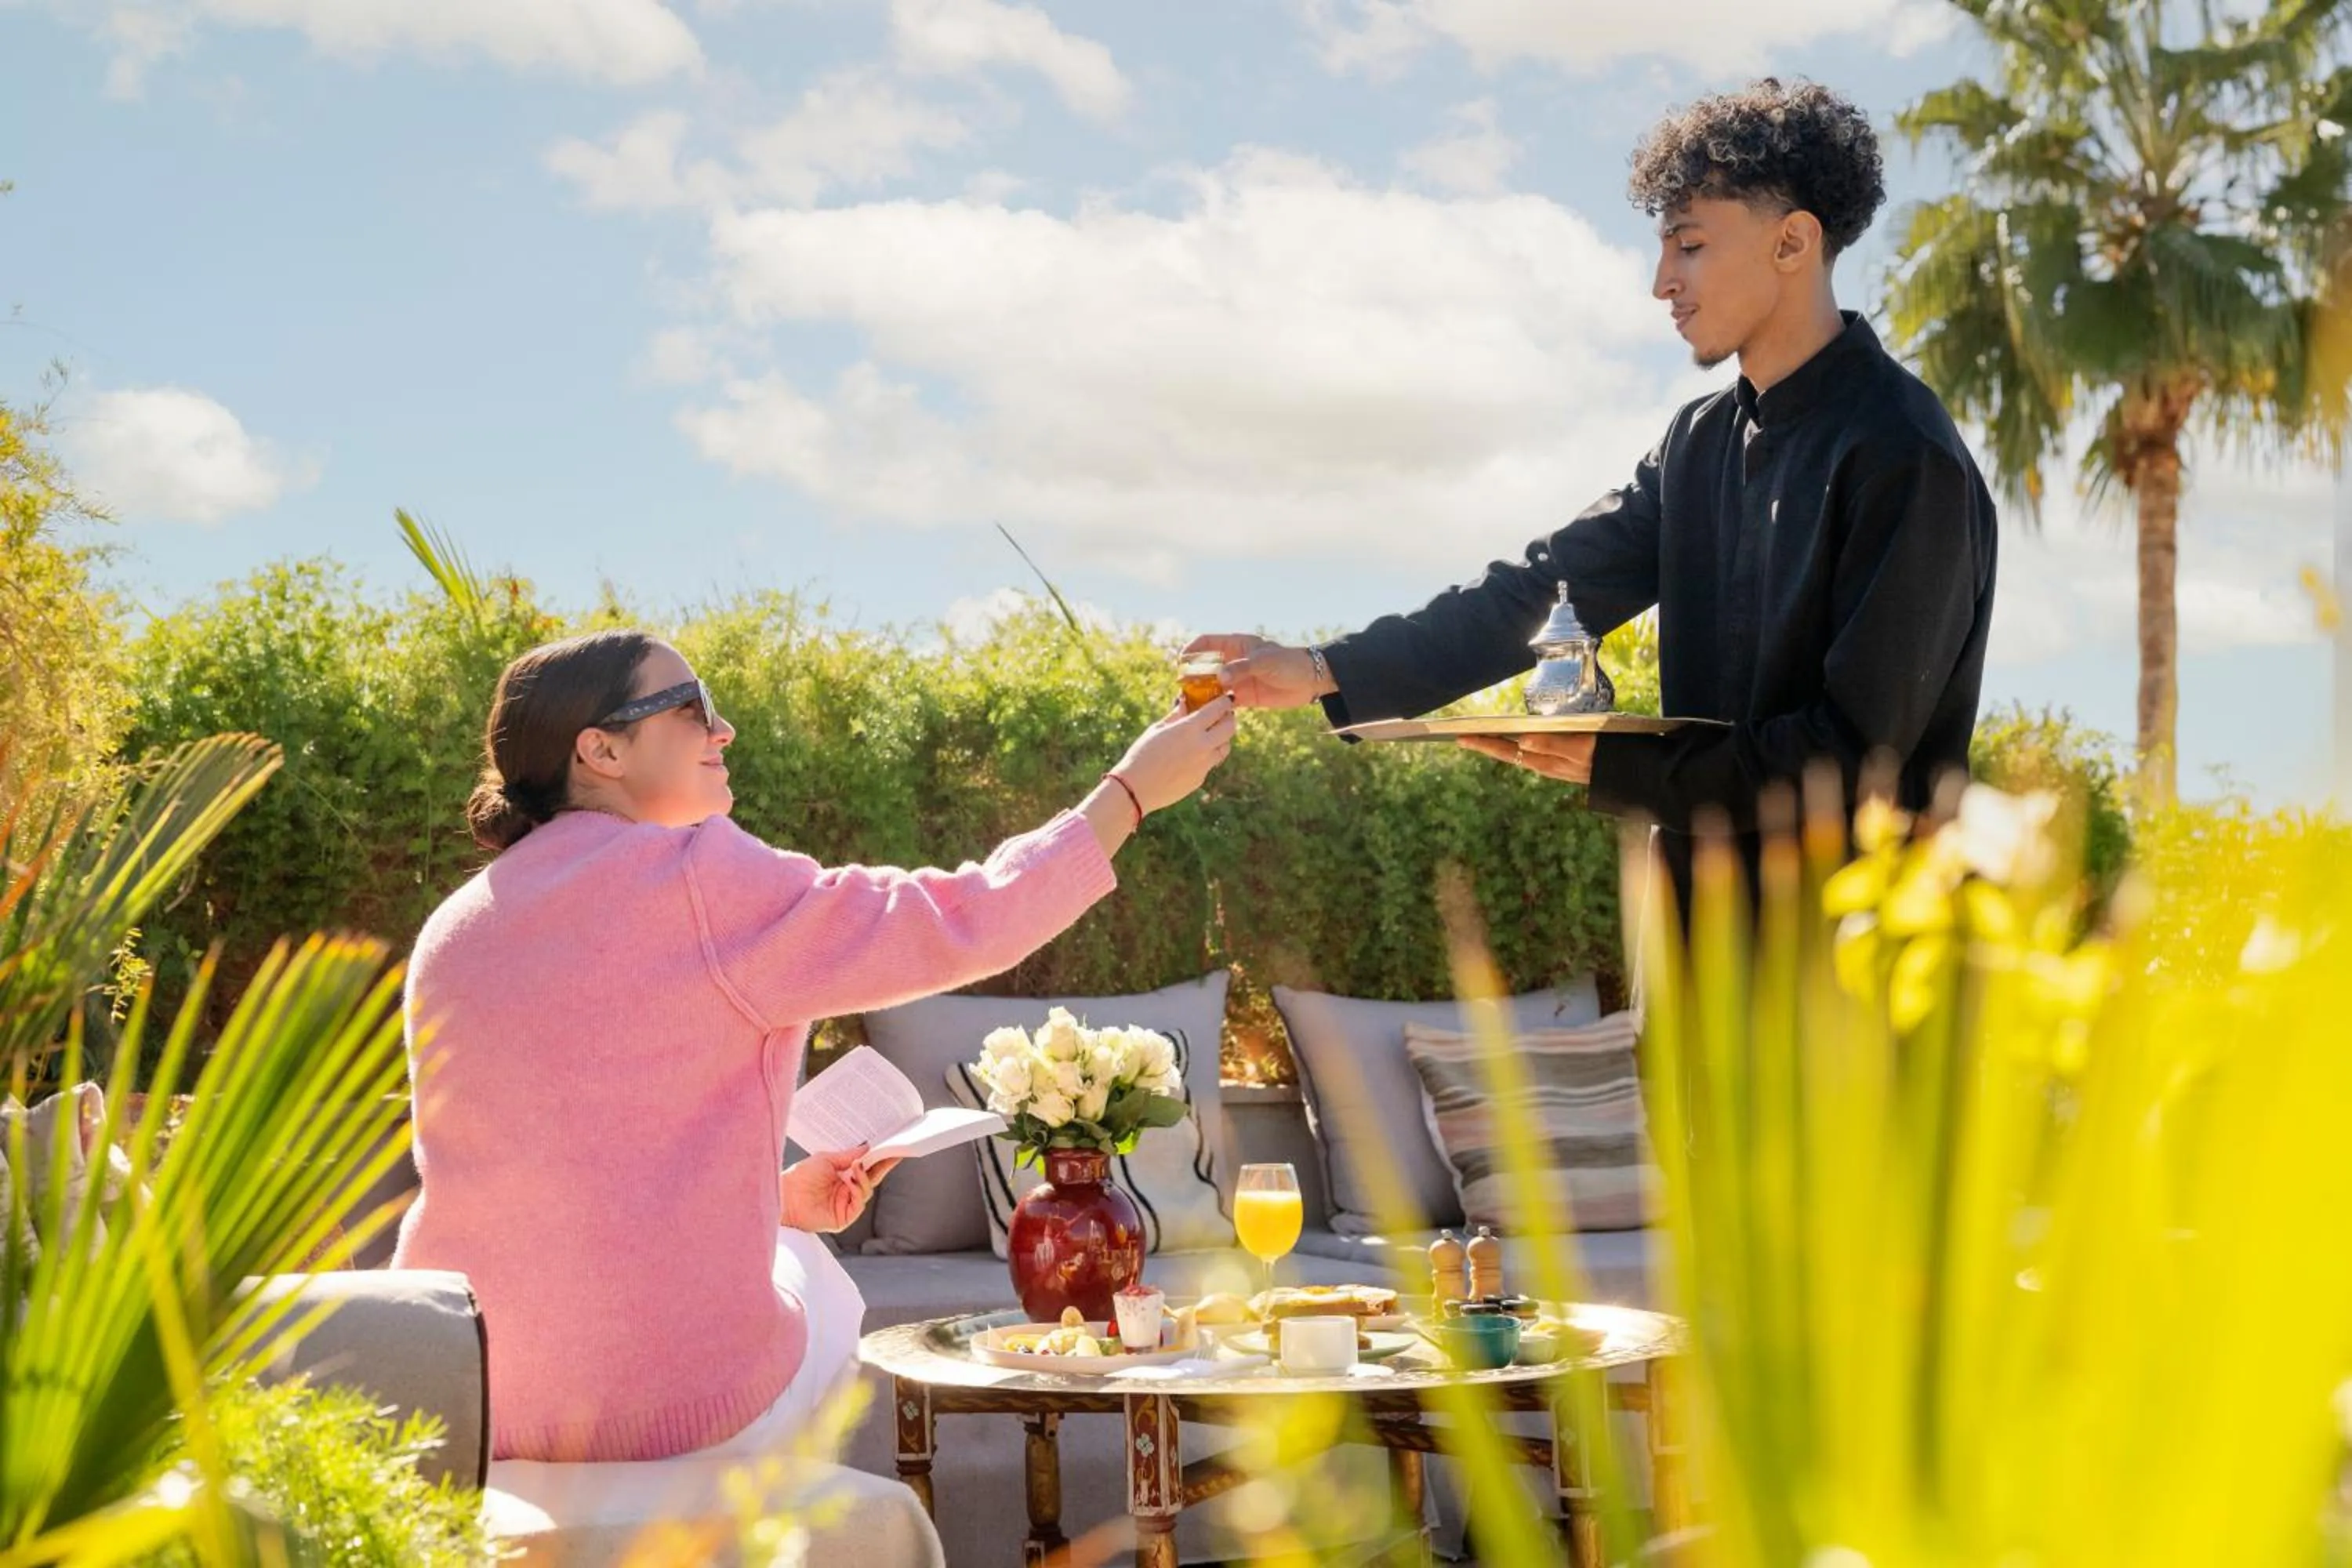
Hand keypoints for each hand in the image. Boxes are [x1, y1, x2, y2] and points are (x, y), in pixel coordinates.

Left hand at [780, 1147, 900, 1232]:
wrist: (784, 1196)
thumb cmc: (799, 1177)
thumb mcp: (826, 1160)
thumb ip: (848, 1155)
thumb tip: (867, 1147)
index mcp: (842, 1177)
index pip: (866, 1168)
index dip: (879, 1159)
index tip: (891, 1148)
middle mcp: (846, 1191)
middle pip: (871, 1179)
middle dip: (883, 1167)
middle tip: (893, 1154)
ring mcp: (845, 1205)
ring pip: (867, 1191)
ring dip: (864, 1177)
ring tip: (856, 1166)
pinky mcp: (844, 1218)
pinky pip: (859, 1203)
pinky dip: (857, 1190)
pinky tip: (850, 1181)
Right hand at [1109, 696, 1237, 813]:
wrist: (1135, 789)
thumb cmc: (1141, 755)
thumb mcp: (1156, 730)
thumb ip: (1175, 716)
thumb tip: (1185, 702)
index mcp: (1189, 729)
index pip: (1217, 709)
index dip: (1224, 702)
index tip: (1226, 699)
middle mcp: (1202, 746)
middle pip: (1229, 728)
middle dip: (1229, 718)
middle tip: (1223, 715)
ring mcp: (1203, 765)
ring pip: (1225, 747)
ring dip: (1222, 738)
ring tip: (1212, 735)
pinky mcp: (1200, 779)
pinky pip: (1211, 763)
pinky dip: (1208, 755)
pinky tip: (1194, 754)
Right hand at [1180, 634, 1327, 709]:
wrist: (1310, 680)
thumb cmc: (1288, 662)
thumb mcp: (1264, 662)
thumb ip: (1241, 668)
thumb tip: (1219, 677)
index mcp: (1236, 645)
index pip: (1207, 642)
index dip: (1191, 649)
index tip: (1180, 661)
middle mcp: (1233, 661)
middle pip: (1205, 666)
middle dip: (1192, 676)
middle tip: (1182, 688)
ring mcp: (1237, 679)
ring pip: (1212, 685)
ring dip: (1201, 693)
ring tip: (1190, 704)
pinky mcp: (1244, 696)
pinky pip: (1224, 702)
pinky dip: (1215, 707)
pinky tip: (1207, 714)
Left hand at [1459, 733, 1596, 784]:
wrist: (1633, 774)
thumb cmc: (1609, 757)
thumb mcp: (1581, 748)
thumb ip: (1553, 745)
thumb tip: (1522, 740)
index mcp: (1546, 761)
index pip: (1506, 750)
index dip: (1483, 743)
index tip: (1460, 736)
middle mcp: (1545, 765)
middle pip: (1507, 754)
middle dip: (1484, 744)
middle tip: (1460, 736)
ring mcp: (1553, 765)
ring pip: (1518, 755)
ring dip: (1498, 745)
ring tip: (1479, 736)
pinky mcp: (1563, 763)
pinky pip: (1531, 754)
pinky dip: (1516, 746)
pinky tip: (1513, 740)